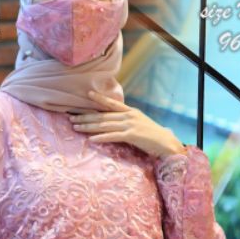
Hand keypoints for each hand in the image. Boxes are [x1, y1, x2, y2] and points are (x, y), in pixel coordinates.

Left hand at [68, 89, 185, 157]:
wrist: (168, 144)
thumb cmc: (155, 137)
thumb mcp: (141, 124)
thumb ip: (129, 122)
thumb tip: (118, 123)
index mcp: (131, 112)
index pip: (112, 103)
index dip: (99, 98)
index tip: (87, 94)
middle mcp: (129, 116)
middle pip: (103, 116)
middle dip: (86, 117)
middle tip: (71, 118)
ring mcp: (130, 125)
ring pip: (105, 125)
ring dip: (89, 126)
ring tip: (76, 127)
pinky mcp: (132, 136)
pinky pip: (113, 136)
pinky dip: (101, 137)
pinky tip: (91, 139)